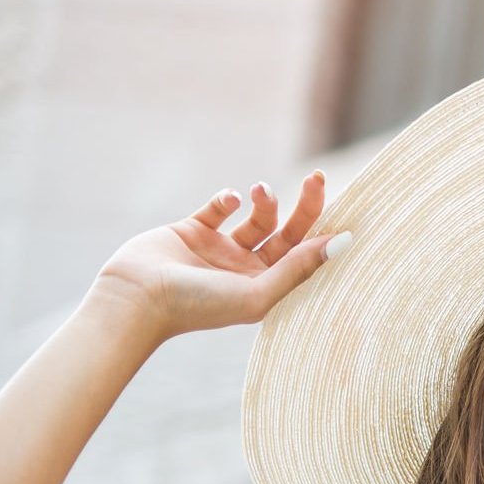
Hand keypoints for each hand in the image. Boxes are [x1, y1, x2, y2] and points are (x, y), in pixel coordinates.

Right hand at [86, 173, 344, 341]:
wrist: (137, 298)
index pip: (307, 257)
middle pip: (289, 233)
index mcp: (268, 288)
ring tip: (260, 191)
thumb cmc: (200, 305)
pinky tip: (229, 198)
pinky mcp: (193, 231)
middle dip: (306, 206)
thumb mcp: (257, 292)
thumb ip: (299, 268)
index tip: (346, 207)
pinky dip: (227, 198)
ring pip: (258, 217)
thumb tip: (344, 243)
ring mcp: (221, 250)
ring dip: (266, 200)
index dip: (326, 232)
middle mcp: (248, 270)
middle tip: (317, 178)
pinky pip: (219, 208)